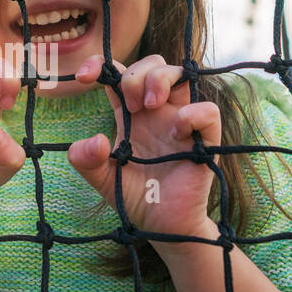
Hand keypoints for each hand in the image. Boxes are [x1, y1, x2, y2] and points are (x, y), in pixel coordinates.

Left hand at [67, 54, 221, 239]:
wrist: (163, 227)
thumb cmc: (136, 198)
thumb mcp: (102, 179)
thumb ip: (85, 160)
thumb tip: (94, 140)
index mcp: (130, 115)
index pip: (118, 74)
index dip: (100, 64)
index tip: (83, 76)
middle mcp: (157, 112)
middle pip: (153, 65)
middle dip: (136, 74)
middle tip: (130, 106)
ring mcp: (182, 122)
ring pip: (181, 74)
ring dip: (160, 80)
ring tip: (147, 107)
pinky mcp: (204, 140)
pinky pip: (208, 110)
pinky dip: (192, 113)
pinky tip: (176, 132)